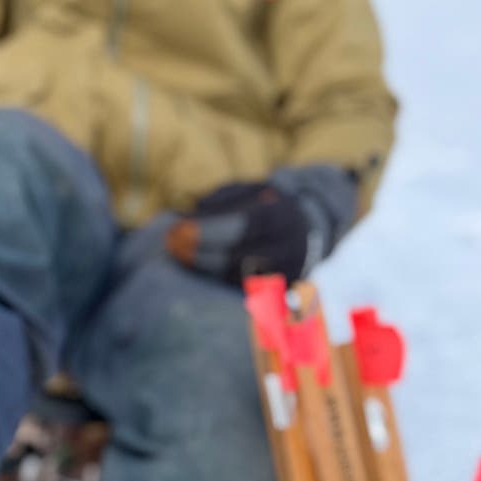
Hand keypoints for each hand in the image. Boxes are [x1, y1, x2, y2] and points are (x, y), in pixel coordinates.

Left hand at [165, 180, 327, 283]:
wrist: (310, 228)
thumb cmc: (269, 205)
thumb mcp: (251, 190)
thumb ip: (223, 201)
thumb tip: (190, 216)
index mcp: (280, 218)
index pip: (241, 227)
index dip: (208, 230)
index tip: (179, 228)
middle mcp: (287, 248)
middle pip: (236, 256)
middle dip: (198, 252)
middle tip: (170, 244)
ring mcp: (285, 273)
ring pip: (235, 276)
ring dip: (202, 267)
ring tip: (177, 254)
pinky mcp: (279, 290)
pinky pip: (241, 287)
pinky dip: (215, 277)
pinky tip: (195, 267)